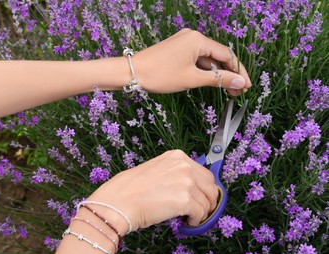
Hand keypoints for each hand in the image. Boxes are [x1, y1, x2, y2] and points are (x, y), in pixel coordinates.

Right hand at [87, 149, 218, 232]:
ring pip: (207, 202)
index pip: (205, 174)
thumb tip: (192, 188)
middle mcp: (184, 165)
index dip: (205, 189)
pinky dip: (196, 221)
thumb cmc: (131, 189)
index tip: (201, 198)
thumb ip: (176, 174)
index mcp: (177, 156)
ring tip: (187, 218)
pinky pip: (201, 214)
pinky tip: (185, 222)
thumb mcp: (157, 170)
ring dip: (201, 213)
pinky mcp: (185, 199)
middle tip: (199, 211)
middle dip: (208, 201)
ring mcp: (186, 181)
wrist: (119, 201)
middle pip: (211, 187)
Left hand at [132, 28, 251, 95]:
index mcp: (198, 39)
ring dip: (217, 74)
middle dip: (229, 74)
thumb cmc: (160, 75)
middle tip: (239, 92)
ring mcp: (183, 42)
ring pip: (207, 59)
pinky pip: (196, 59)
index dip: (239, 71)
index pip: (227, 54)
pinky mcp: (177, 49)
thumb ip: (218, 80)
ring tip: (228, 91)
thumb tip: (240, 81)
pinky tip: (210, 83)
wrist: (131, 73)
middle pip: (218, 56)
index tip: (246, 86)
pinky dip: (204, 71)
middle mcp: (192, 37)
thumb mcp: (192, 79)